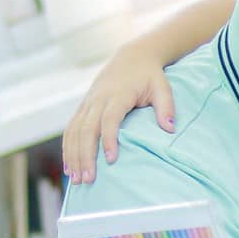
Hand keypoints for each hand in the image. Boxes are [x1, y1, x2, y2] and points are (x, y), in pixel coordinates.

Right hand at [62, 43, 175, 183]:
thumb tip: (170, 128)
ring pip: (75, 131)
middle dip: (85, 155)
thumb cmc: (150, 76)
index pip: (110, 119)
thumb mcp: (163, 87)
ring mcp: (88, 103)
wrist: (132, 57)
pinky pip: (71, 129)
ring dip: (73, 156)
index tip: (112, 160)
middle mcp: (98, 99)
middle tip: (88, 179)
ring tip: (77, 180)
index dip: (109, 139)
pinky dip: (68, 148)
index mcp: (118, 94)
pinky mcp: (83, 107)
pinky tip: (70, 167)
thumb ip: (167, 107)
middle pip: (87, 129)